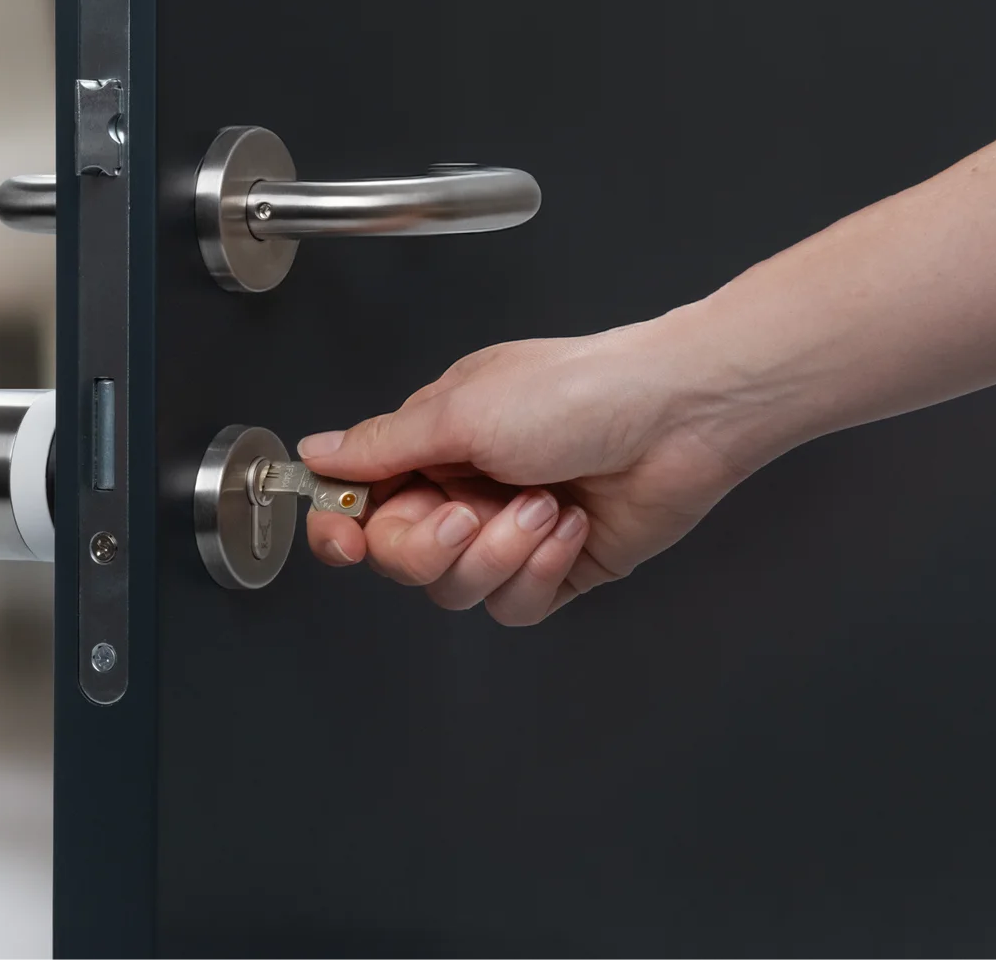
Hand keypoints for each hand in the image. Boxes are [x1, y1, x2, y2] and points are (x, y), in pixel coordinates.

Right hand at [301, 321, 752, 624]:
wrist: (680, 415)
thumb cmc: (580, 389)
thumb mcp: (461, 410)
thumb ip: (381, 445)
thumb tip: (316, 452)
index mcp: (432, 444)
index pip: (359, 502)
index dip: (340, 527)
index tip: (344, 537)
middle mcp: (464, 489)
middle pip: (400, 558)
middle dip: (430, 545)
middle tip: (468, 511)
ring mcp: (509, 534)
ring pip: (456, 589)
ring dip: (499, 552)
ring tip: (543, 503)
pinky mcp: (556, 569)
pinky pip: (514, 606)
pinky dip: (539, 571)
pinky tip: (570, 528)